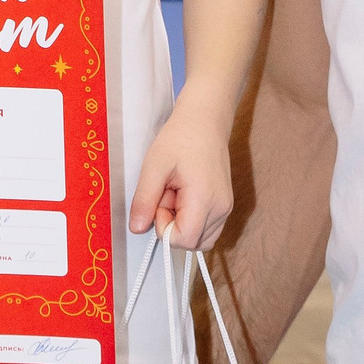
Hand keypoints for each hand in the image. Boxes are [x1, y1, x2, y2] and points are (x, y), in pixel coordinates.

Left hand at [129, 94, 233, 252]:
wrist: (205, 120)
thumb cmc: (180, 138)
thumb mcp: (154, 166)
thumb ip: (144, 200)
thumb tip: (137, 229)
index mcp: (205, 199)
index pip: (183, 240)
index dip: (164, 226)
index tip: (160, 200)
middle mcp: (222, 209)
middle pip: (191, 243)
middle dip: (172, 224)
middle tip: (167, 193)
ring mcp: (226, 208)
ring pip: (199, 239)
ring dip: (181, 222)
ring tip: (176, 193)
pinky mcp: (224, 205)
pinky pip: (206, 229)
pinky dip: (191, 219)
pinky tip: (184, 195)